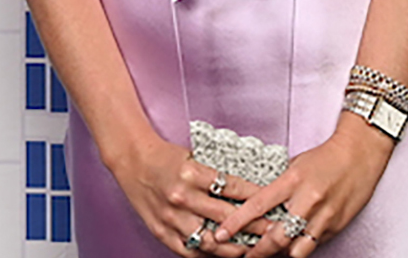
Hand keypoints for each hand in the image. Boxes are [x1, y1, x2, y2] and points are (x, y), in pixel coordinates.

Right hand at [108, 132, 267, 254]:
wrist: (133, 163)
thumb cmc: (168, 158)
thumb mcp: (196, 158)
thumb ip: (218, 175)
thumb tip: (249, 189)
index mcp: (193, 173)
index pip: (233, 188)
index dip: (256, 198)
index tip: (274, 204)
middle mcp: (182, 197)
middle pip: (225, 217)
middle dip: (252, 226)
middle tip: (272, 230)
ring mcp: (171, 218)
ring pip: (208, 239)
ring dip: (232, 247)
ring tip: (252, 249)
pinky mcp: (162, 232)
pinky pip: (188, 249)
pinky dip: (207, 254)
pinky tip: (223, 255)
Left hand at [212, 113, 394, 256]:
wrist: (362, 151)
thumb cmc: (327, 156)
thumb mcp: (297, 165)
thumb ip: (279, 188)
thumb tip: (258, 207)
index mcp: (294, 180)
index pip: (258, 205)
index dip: (236, 222)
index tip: (220, 234)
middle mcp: (308, 200)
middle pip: (275, 237)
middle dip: (255, 252)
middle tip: (243, 257)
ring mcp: (324, 215)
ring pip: (295, 250)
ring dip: (280, 255)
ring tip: (270, 255)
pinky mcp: (336, 225)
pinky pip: (313, 245)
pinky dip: (301, 248)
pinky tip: (294, 247)